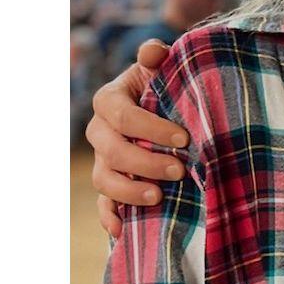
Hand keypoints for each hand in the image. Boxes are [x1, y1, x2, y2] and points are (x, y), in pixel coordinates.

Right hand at [86, 39, 186, 237]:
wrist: (167, 109)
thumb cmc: (166, 86)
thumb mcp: (164, 69)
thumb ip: (158, 58)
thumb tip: (153, 52)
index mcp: (109, 101)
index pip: (122, 116)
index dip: (150, 128)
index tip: (183, 138)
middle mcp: (100, 132)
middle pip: (112, 152)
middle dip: (145, 163)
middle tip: (180, 170)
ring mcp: (103, 161)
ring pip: (104, 180)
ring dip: (129, 192)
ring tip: (160, 198)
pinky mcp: (111, 185)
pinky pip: (102, 205)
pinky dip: (109, 218)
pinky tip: (123, 231)